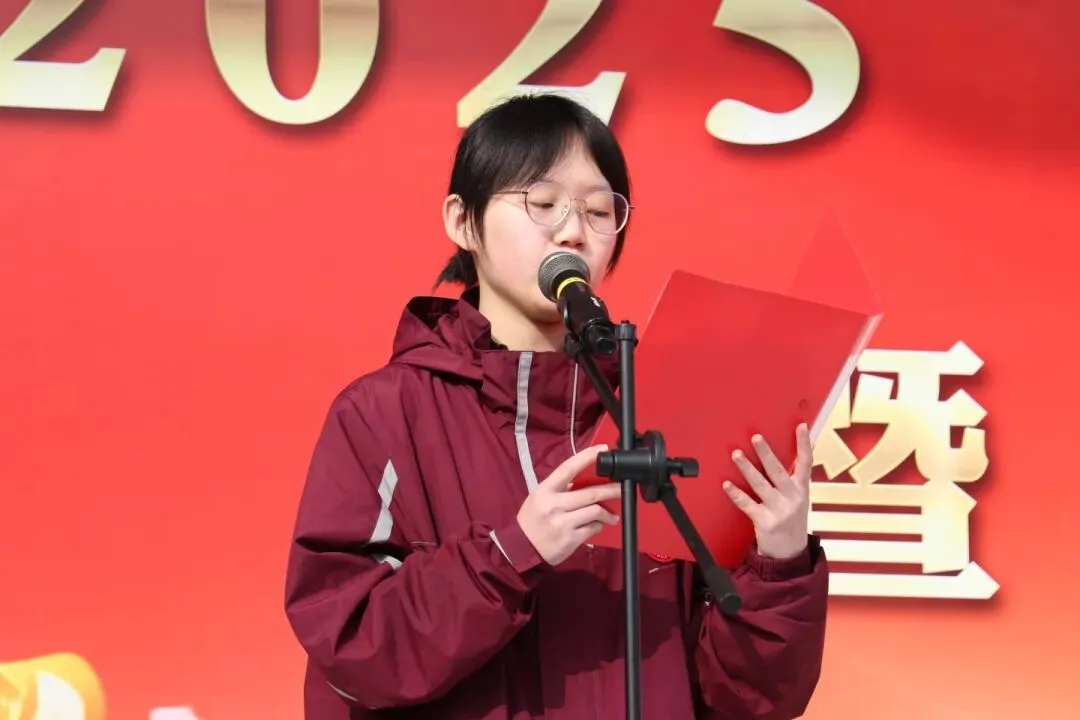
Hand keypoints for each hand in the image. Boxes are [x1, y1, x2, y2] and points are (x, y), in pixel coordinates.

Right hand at [516, 445, 621, 565]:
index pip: (568, 468)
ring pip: (595, 511)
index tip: (602, 450)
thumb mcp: (539, 497)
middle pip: (590, 493)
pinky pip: (593, 528)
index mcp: (545, 490)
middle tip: (622, 488)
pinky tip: (597, 526)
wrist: (522, 549)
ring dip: (607, 513)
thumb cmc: (532, 520)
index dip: (587, 457)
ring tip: (611, 515)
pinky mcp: (570, 539)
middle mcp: (554, 504)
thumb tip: (586, 479)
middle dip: (611, 490)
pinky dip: (598, 525)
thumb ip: (560, 488)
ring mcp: (562, 522)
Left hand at [723, 424, 812, 559]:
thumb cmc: (791, 520)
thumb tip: (793, 454)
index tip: (801, 426)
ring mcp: (779, 509)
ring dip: (747, 468)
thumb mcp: (799, 499)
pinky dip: (736, 494)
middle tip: (756, 437)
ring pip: (760, 484)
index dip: (804, 444)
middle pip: (778, 471)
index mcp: (801, 489)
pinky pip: (748, 504)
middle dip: (766, 452)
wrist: (790, 554)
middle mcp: (792, 497)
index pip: (806, 462)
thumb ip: (794, 479)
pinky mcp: (765, 521)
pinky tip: (726, 484)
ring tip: (736, 454)